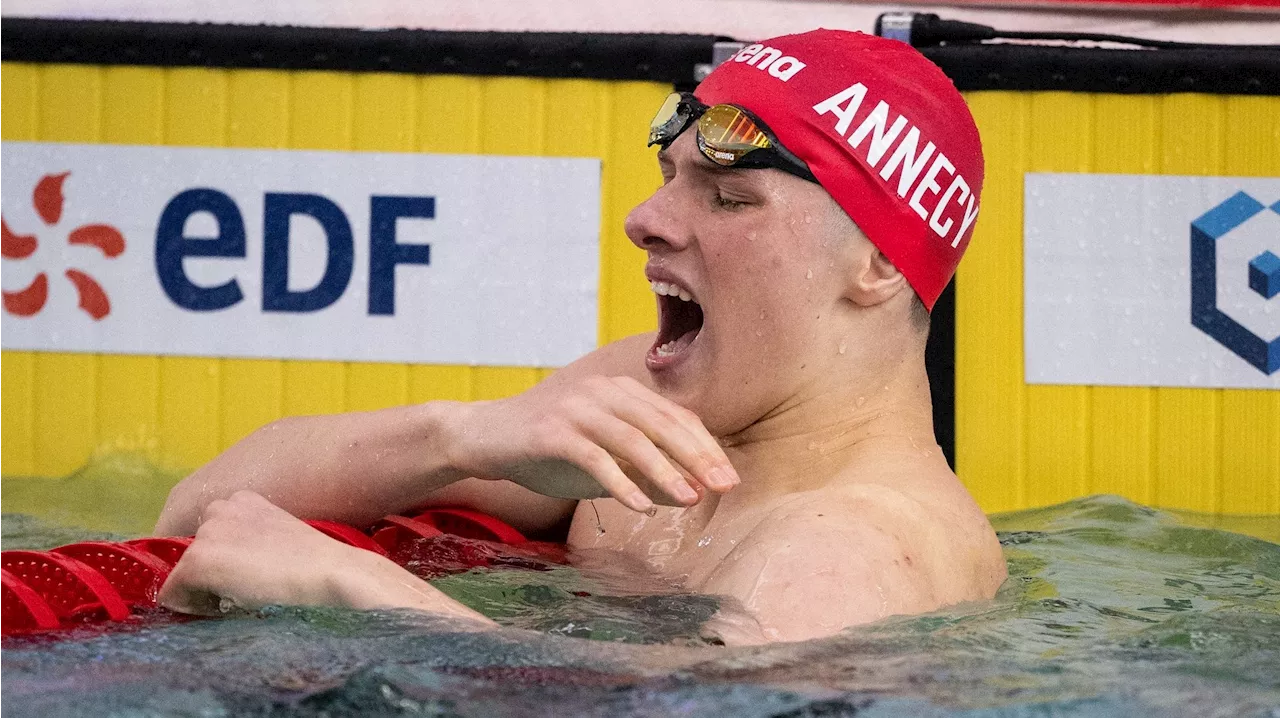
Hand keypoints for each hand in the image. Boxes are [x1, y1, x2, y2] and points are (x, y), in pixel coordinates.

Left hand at [157, 490, 379, 614]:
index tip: (248, 579)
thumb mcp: (278, 540)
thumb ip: (250, 544)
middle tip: (246, 590)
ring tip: (242, 597)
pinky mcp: (198, 561)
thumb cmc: (316, 565)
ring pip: (184, 575)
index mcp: (243, 499)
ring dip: (203, 590)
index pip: (213, 537)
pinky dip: (192, 607)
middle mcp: (220, 508)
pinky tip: (230, 606)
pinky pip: (173, 595)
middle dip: (210, 576)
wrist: (329, 574)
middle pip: (195, 554)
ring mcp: (207, 534)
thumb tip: (229, 575)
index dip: (225, 564)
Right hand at [447, 375, 739, 512]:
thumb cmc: (548, 450)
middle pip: (662, 423)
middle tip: (724, 488)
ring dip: (665, 471)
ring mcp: (576, 408)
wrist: (484, 438)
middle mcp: (603, 391)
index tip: (729, 478)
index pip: (676, 416)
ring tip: (691, 500)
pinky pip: (594, 457)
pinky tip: (641, 507)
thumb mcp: (603, 462)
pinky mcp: (551, 431)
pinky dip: (620, 483)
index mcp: (621, 391)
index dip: (706, 447)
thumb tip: (690, 495)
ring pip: (632, 439)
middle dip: (697, 457)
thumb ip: (644, 472)